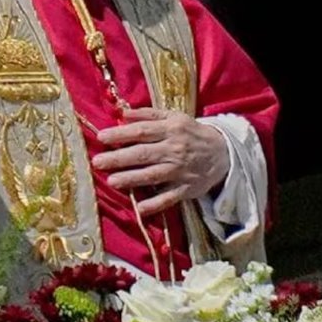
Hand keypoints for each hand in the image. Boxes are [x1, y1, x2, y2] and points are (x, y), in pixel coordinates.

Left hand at [91, 108, 229, 216]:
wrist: (223, 152)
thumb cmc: (191, 133)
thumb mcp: (174, 117)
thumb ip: (148, 114)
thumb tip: (122, 113)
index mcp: (171, 129)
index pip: (142, 131)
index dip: (121, 134)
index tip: (101, 137)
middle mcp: (174, 150)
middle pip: (143, 154)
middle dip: (119, 158)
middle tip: (98, 162)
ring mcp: (180, 171)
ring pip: (153, 176)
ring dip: (132, 179)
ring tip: (112, 181)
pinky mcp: (186, 189)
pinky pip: (169, 198)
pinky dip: (155, 204)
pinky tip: (140, 208)